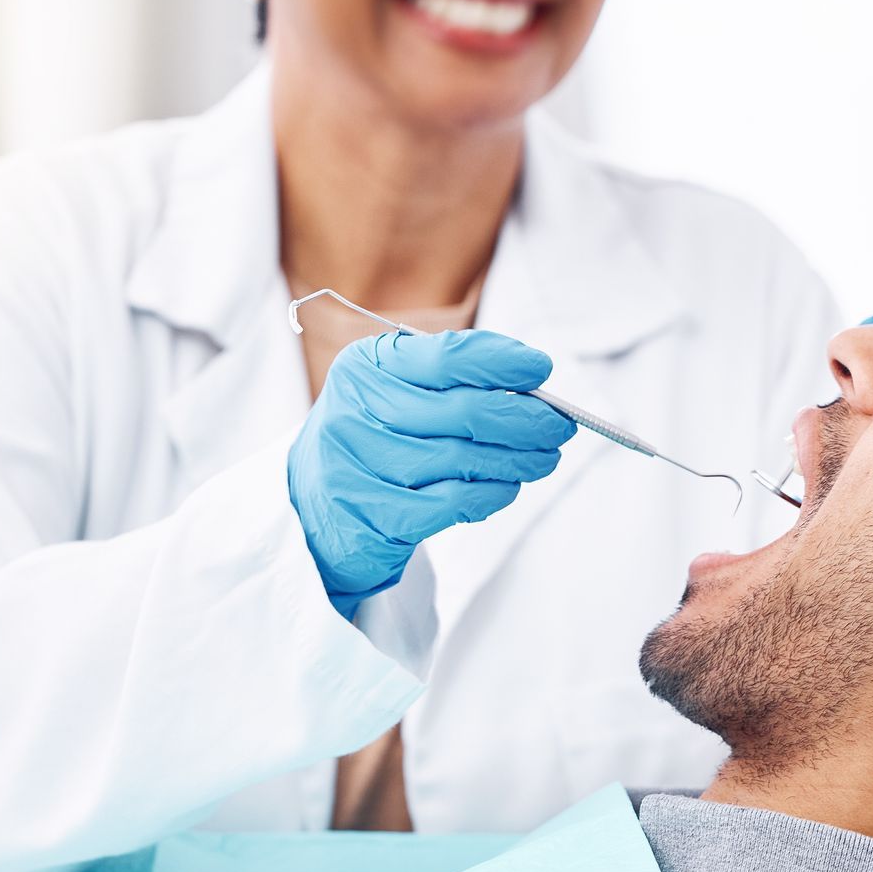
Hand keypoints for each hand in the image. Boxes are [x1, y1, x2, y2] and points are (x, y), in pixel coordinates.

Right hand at [288, 330, 576, 618]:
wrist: (312, 510)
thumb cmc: (374, 441)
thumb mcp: (394, 394)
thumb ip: (452, 383)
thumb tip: (533, 386)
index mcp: (365, 367)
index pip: (448, 357)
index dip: (503, 362)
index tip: (541, 369)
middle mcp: (355, 410)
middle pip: (465, 412)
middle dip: (526, 419)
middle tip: (560, 426)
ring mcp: (358, 465)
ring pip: (464, 459)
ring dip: (519, 460)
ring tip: (545, 458)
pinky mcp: (371, 515)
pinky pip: (453, 501)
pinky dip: (492, 493)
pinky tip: (508, 486)